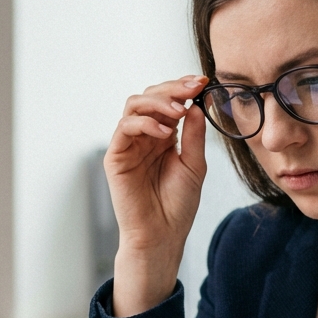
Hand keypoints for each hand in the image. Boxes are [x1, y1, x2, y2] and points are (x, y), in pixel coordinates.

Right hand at [105, 75, 208, 316]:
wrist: (162, 235)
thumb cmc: (178, 206)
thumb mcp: (195, 165)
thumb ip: (194, 135)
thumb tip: (195, 105)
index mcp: (163, 137)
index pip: (168, 102)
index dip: (182, 88)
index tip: (202, 82)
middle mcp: (144, 136)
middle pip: (149, 96)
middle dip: (171, 89)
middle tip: (191, 89)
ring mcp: (128, 145)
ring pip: (134, 105)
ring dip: (158, 102)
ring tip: (179, 111)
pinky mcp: (116, 157)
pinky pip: (124, 128)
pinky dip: (144, 122)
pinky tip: (163, 131)